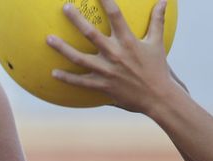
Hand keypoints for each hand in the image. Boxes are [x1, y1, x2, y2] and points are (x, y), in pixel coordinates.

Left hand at [47, 0, 176, 114]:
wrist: (158, 98)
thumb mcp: (158, 42)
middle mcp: (115, 54)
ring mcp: (107, 71)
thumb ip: (158, 20)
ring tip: (48, 39)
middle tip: (65, 7)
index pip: (115, 15)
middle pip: (91, 33)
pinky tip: (53, 72)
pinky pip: (81, 82)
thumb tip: (164, 1)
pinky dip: (67, 78)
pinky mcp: (102, 86)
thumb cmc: (158, 69)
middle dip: (76, 19)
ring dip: (63, 48)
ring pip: (80, 58)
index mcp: (128, 41)